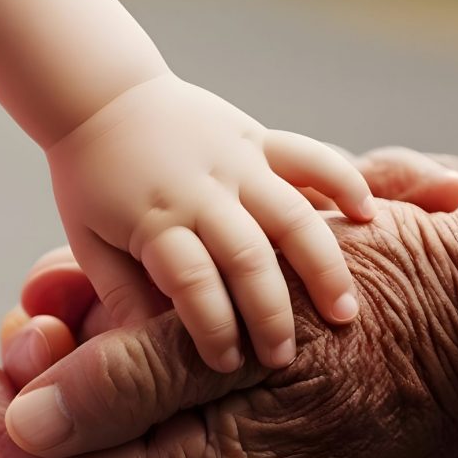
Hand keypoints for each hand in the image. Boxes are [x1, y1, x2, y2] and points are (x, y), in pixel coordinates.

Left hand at [0, 199, 457, 457]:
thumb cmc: (387, 301)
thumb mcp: (252, 322)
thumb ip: (134, 379)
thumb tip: (29, 422)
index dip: (10, 426)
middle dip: (49, 410)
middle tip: (23, 330)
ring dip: (99, 409)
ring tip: (73, 326)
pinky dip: (151, 418)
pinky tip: (137, 358)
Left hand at [46, 72, 378, 372]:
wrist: (101, 94)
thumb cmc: (93, 181)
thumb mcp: (89, 240)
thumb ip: (122, 293)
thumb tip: (145, 351)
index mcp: (155, 218)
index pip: (193, 281)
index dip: (214, 327)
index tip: (228, 364)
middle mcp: (201, 189)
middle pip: (249, 256)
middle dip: (273, 313)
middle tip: (287, 359)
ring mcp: (236, 160)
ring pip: (292, 214)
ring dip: (324, 265)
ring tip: (346, 311)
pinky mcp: (258, 138)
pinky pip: (310, 156)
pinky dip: (344, 181)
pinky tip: (368, 216)